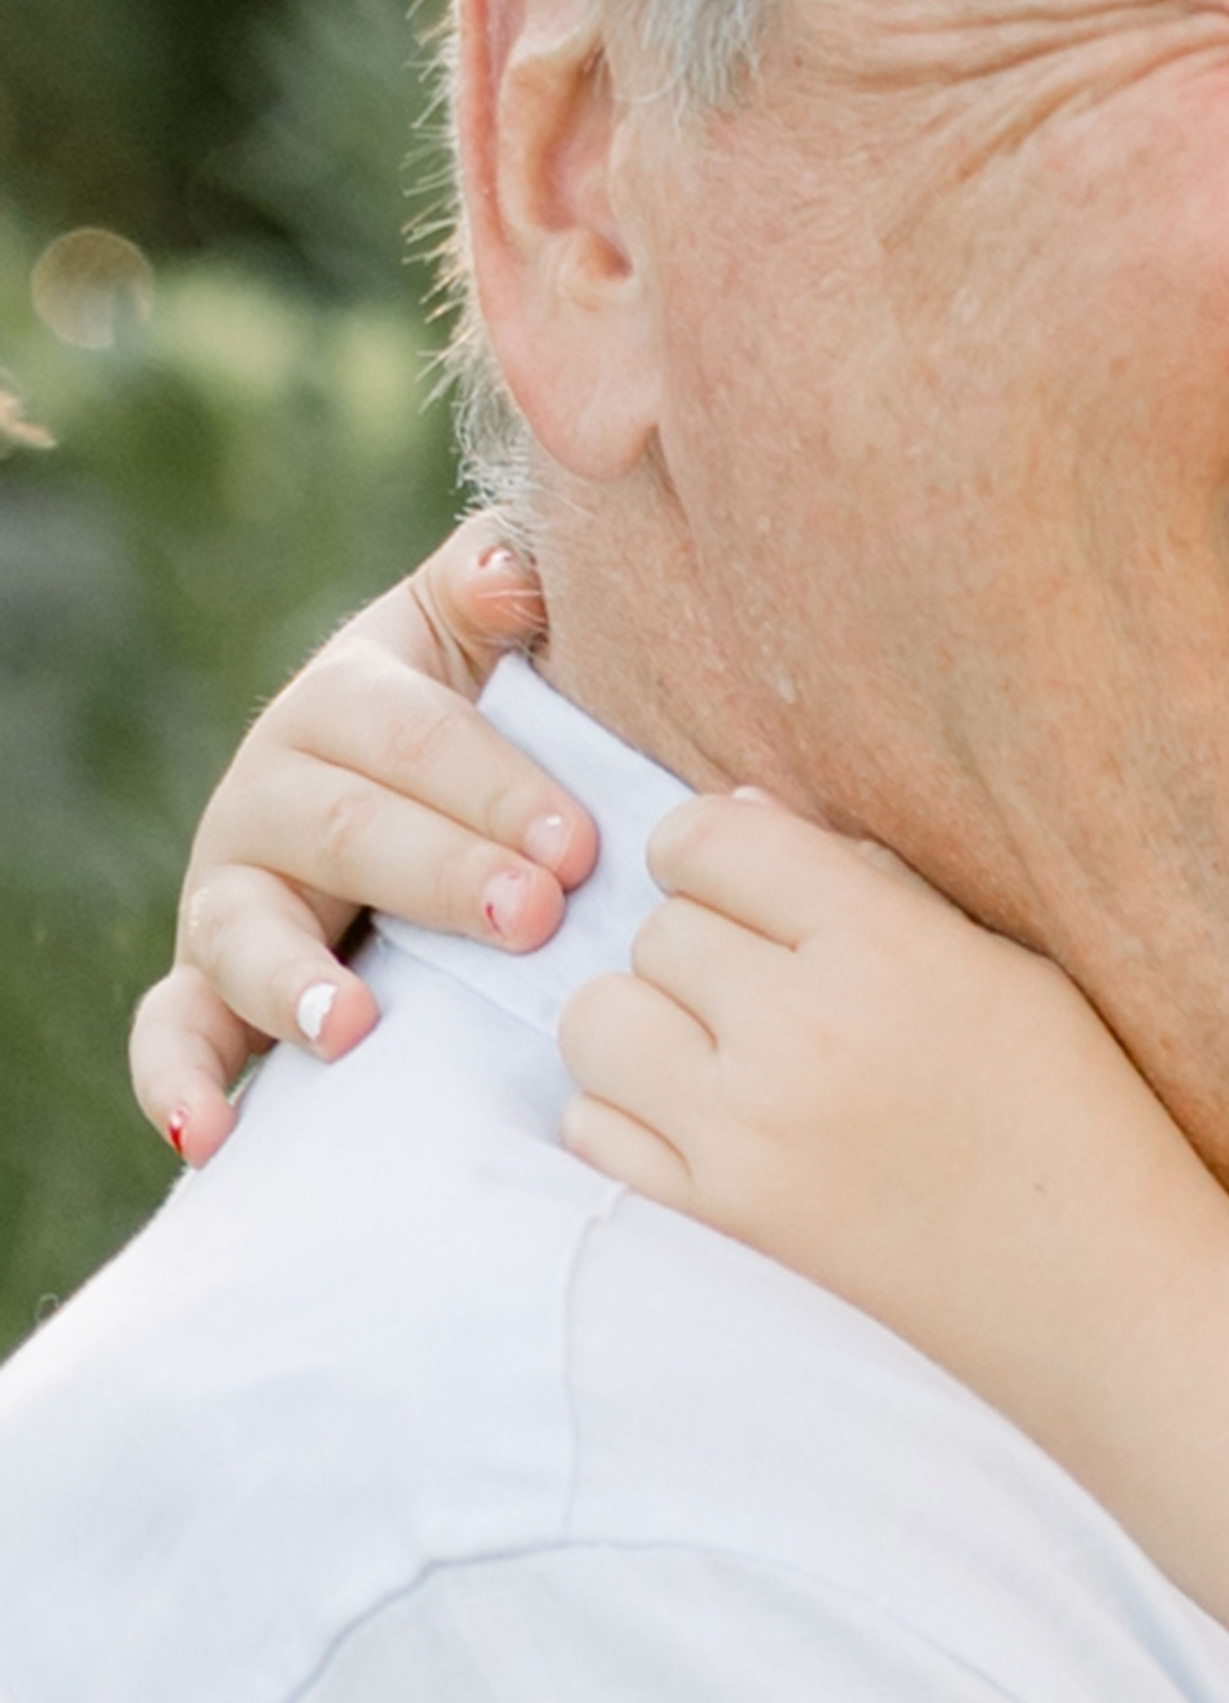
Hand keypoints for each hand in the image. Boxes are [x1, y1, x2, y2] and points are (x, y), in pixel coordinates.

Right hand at [136, 517, 567, 1151]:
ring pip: (242, 930)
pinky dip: (179, 1082)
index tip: (579, 843)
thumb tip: (508, 564)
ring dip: (294, 979)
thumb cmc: (502, 725)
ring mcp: (233, 891)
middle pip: (343, 830)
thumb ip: (499, 592)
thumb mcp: (495, 646)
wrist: (443, 806)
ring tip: (353, 1026)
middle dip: (437, 875)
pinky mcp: (211, 980)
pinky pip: (175, 1029)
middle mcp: (273, 792)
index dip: (489, 783)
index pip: (411, 736)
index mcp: (350, 703)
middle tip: (533, 916)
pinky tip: (211, 1139)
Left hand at [550, 797, 1228, 1388]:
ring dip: (647, 1025)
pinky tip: (707, 1123)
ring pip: (598, 1018)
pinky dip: (629, 1114)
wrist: (1108, 1298)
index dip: (716, 855)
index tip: (748, 891)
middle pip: (658, 930)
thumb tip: (736, 816)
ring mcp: (746, 1129)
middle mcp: (800, 1029)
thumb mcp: (1014, 971)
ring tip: (721, 1055)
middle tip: (780, 997)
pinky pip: (591, 1124)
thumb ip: (878, 888)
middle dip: (708, 949)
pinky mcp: (719, 1214)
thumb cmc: (1083, 1119)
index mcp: (886, 948)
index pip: (710, 842)